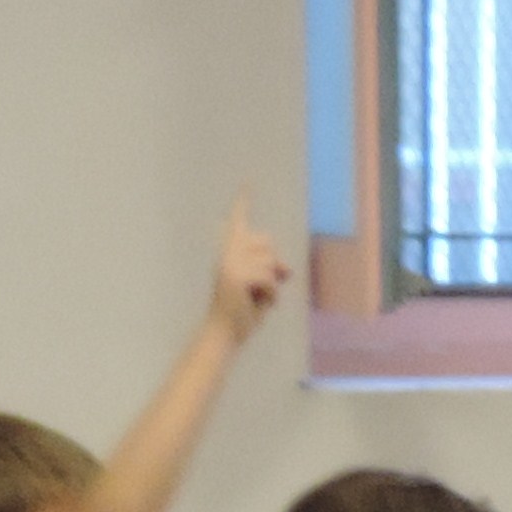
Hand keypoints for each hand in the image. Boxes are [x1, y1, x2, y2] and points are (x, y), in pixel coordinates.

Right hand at [205, 190, 290, 344]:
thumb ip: (273, 271)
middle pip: (267, 243)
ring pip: (271, 263)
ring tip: (256, 298)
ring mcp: (230, 263)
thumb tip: (287, 268)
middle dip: (273, 266)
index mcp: (230, 252)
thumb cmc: (242, 310)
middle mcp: (227, 253)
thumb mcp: (263, 287)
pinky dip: (271, 295)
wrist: (224, 331)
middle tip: (261, 288)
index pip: (238, 222)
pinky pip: (270, 279)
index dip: (243, 202)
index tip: (248, 180)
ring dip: (272, 286)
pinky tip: (258, 303)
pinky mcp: (236, 275)